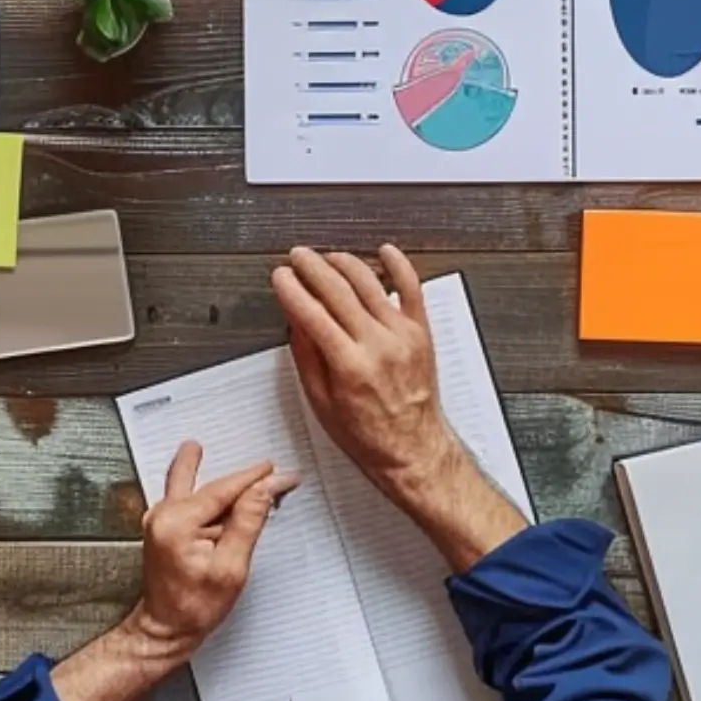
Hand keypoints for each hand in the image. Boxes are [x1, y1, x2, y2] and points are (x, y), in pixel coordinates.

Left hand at [132, 439, 291, 647]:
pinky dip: (199, 487)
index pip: (225, 491)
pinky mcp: (161, 526)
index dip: (256, 480)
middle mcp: (162, 515)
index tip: (280, 474)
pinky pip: (182, 497)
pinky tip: (195, 473)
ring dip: (203, 469)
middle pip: (210, 486)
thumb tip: (262, 490)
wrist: (164, 628)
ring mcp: (158, 520)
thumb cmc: (193, 607)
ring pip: (189, 485)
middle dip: (241, 479)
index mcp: (177, 523)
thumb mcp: (230, 568)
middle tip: (267, 468)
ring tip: (197, 447)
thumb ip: (246, 524)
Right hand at [272, 246, 460, 494]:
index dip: (291, 289)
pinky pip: (411, 288)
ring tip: (326, 257)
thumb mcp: (321, 403)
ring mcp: (402, 335)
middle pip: (338, 290)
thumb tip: (296, 320)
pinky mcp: (420, 332)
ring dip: (343, 262)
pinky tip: (385, 252)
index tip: (280, 277)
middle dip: (311, 267)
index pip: (312, 313)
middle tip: (297, 257)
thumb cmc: (369, 435)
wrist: (413, 449)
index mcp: (349, 365)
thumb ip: (307, 357)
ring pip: (369, 282)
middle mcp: (377, 345)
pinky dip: (398, 265)